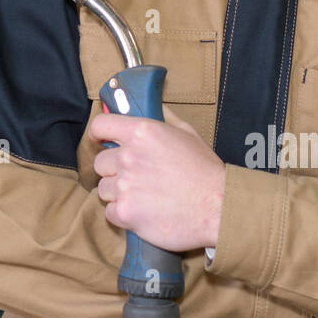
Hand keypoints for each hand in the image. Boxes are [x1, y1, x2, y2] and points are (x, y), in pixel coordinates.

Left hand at [89, 105, 223, 252]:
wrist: (218, 207)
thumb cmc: (205, 171)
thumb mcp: (187, 133)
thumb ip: (163, 116)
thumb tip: (150, 102)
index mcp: (141, 132)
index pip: (100, 125)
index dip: (99, 134)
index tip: (102, 141)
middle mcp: (129, 156)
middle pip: (100, 162)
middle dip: (114, 170)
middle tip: (136, 177)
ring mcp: (125, 186)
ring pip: (104, 188)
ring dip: (118, 193)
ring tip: (143, 196)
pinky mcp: (125, 212)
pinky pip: (109, 211)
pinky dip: (122, 214)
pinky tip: (142, 212)